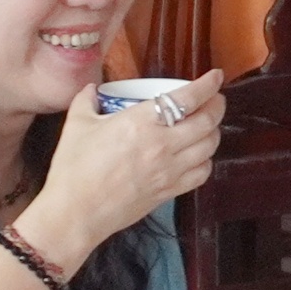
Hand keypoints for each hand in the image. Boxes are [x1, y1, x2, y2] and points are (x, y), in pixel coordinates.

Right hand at [32, 68, 228, 250]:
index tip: (215, 77)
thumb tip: (90, 90)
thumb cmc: (74, 169)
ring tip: (207, 125)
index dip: (208, 85)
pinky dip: (206, 161)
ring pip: (209, 146)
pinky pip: (201, 173)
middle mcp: (162, 144)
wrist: (75, 212)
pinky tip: (198, 156)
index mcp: (141, 122)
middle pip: (207, 121)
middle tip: (214, 99)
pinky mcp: (169, 191)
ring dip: (213, 132)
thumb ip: (86, 101)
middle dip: (216, 106)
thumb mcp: (76, 125)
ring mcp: (169, 170)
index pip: (188, 98)